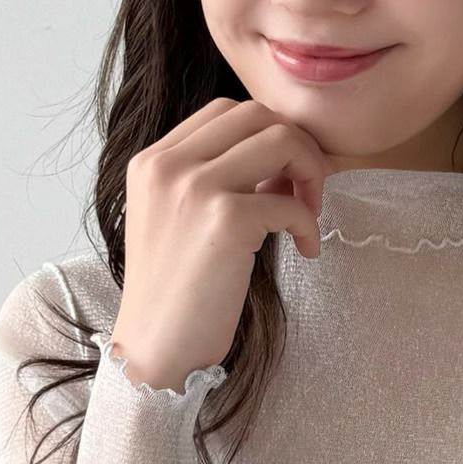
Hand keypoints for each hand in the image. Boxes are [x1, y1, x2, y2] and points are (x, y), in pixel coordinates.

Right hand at [108, 97, 328, 391]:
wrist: (154, 352)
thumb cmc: (174, 300)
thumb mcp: (177, 224)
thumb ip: (210, 184)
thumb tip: (277, 166)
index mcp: (152, 162)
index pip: (225, 111)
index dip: (266, 135)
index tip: (283, 176)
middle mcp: (168, 165)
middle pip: (256, 113)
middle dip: (296, 144)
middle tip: (308, 190)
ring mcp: (195, 188)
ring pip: (280, 140)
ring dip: (310, 173)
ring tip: (310, 215)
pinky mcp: (225, 220)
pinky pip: (290, 201)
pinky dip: (309, 224)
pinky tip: (305, 250)